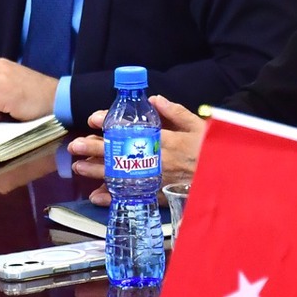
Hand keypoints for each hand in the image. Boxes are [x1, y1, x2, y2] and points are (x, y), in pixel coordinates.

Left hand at [68, 96, 205, 204]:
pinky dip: (113, 197)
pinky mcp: (156, 195)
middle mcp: (155, 161)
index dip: (110, 125)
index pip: (131, 131)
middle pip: (120, 155)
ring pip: (120, 176)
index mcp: (164, 141)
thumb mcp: (196, 125)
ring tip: (78, 167)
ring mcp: (154, 180)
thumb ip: (175, 112)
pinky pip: (131, 196)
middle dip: (94, 149)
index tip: (93, 120)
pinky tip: (96, 195)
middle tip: (74, 145)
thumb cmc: (209, 149)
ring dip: (97, 172)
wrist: (222, 178)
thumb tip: (154, 99)